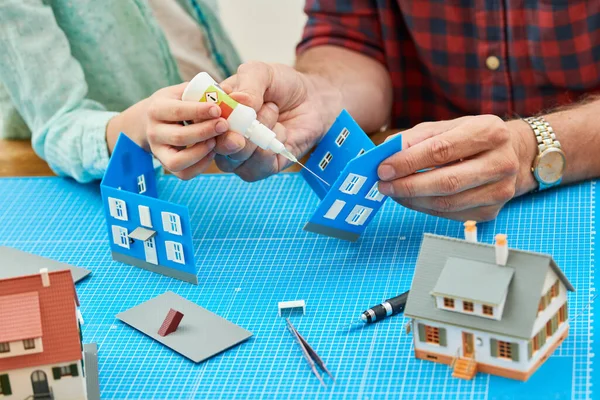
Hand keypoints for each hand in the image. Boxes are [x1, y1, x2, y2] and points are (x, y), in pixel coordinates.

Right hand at [145, 83, 229, 179]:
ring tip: (215, 142)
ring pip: (178, 160)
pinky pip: (183, 173)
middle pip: (179, 137)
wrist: (154, 121)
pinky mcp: (166, 164)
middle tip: (224, 125)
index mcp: (156, 109)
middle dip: (204, 132)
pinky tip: (211, 153)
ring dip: (201, 152)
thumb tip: (228, 93)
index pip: (177, 111)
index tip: (218, 110)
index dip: (199, 111)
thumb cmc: (176, 103)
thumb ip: (204, 91)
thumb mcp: (184, 91)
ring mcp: (158, 151)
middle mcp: (154, 132)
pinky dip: (200, 166)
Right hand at [213, 62, 338, 181]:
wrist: (312, 99)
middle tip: (252, 114)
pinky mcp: (262, 168)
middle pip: (212, 147)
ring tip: (273, 110)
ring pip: (233, 160)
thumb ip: (248, 84)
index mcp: (214, 113)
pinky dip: (269, 149)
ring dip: (256, 135)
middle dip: (232, 132)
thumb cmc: (281, 85)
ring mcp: (240, 156)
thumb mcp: (261, 72)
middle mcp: (222, 137)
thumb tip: (238, 102)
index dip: (205, 122)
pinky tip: (280, 131)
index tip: (222, 113)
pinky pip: (256, 168)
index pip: (196, 125)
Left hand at [377, 115, 536, 220]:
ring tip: (393, 192)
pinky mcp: (491, 211)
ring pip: (447, 203)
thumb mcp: (449, 127)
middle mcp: (501, 162)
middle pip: (446, 181)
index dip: (409, 161)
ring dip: (413, 200)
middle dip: (408, 185)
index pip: (442, 150)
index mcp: (490, 132)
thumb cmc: (473, 138)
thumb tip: (386, 152)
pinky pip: (450, 214)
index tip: (384, 167)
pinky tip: (411, 199)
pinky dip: (425, 208)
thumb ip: (417, 137)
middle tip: (384, 185)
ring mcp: (500, 191)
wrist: (513, 155)